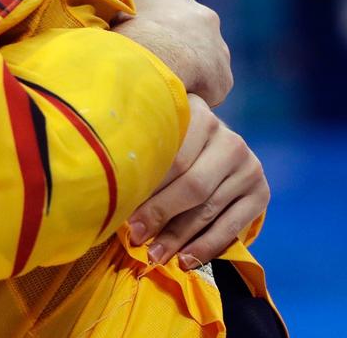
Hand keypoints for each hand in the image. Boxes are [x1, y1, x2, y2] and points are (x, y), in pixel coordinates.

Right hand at [114, 0, 232, 105]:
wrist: (145, 58)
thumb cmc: (121, 31)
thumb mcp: (114, 6)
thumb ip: (125, 7)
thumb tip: (118, 13)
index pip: (167, 3)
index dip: (154, 21)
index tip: (142, 35)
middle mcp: (202, 13)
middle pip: (190, 31)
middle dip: (175, 44)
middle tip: (152, 61)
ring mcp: (217, 45)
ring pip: (202, 61)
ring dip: (187, 70)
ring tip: (160, 84)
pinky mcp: (222, 77)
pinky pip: (207, 89)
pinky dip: (194, 95)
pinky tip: (172, 98)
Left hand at [126, 95, 268, 268]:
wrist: (215, 145)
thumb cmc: (172, 143)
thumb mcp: (160, 136)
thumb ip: (144, 152)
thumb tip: (113, 194)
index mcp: (200, 114)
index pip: (171, 156)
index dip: (146, 185)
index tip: (122, 211)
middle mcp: (230, 139)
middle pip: (192, 184)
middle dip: (160, 214)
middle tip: (136, 238)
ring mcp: (249, 166)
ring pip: (208, 209)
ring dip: (179, 237)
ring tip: (155, 255)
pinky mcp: (262, 192)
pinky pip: (232, 226)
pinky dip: (206, 246)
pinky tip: (185, 259)